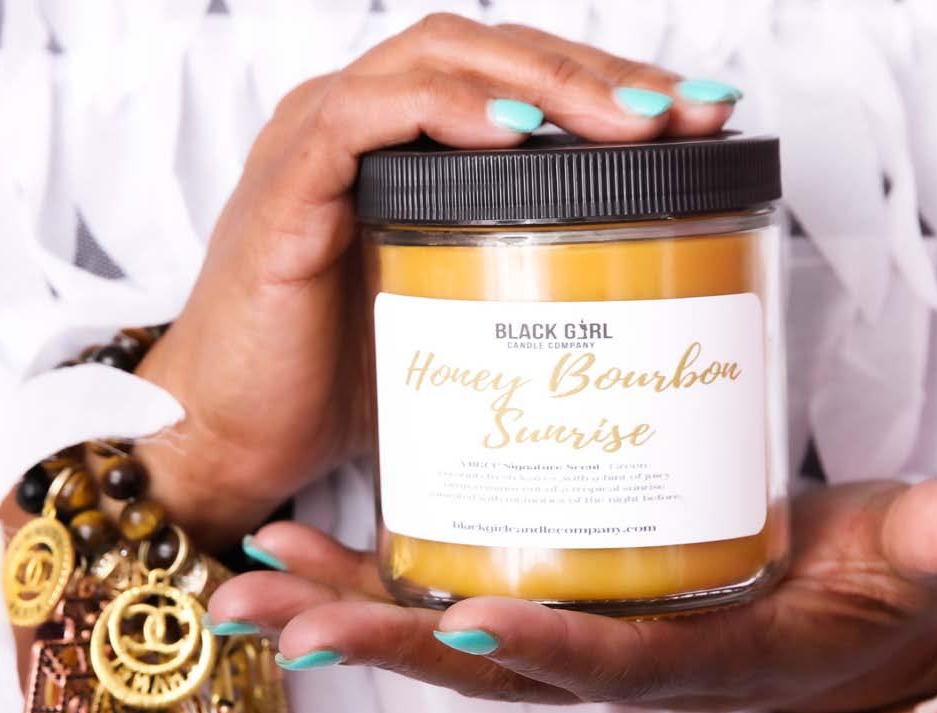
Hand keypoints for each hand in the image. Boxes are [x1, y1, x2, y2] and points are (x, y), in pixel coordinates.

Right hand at [133, 15, 738, 548]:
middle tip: (687, 111)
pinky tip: (510, 134)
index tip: (702, 115)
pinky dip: (436, 112)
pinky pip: (358, 122)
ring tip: (627, 123)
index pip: (516, 77)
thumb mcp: (455, 316)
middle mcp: (359, 126)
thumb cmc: (340, 379)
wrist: (235, 437)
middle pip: (490, 52)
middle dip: (599, 75)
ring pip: (433, 62)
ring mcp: (317, 148)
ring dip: (540, 82)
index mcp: (403, 147)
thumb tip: (633, 296)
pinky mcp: (284, 193)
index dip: (610, 85)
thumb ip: (519, 278)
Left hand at [206, 479, 936, 712]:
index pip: (609, 663)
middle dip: (382, 644)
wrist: (823, 608)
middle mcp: (609, 655)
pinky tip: (302, 540)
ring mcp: (565, 628)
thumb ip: (922, 544)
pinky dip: (367, 572)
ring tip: (252, 578)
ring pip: (440, 633)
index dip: (542, 646)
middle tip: (281, 621)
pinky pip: (441, 591)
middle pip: (484, 662)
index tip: (465, 619)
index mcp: (691, 658)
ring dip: (342, 607)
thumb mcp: (895, 565)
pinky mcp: (545, 592)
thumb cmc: (855, 590)